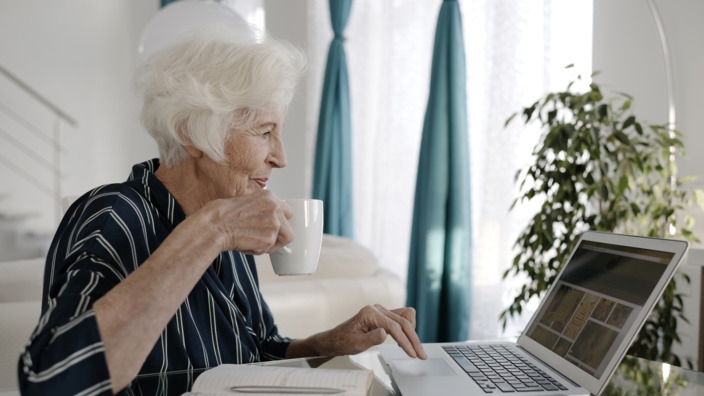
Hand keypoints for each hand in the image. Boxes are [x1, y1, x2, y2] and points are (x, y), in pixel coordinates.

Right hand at [201, 189, 293, 254]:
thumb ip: (262, 209)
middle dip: (278, 237)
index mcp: (268, 196)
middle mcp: (275, 208)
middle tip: (262, 239)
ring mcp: (274, 223)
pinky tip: (244, 243)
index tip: (273, 228)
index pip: (287, 211)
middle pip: (288, 229)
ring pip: (281, 241)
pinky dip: (257, 250)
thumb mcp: (246, 202)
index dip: (280, 222)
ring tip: (250, 240)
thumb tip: (268, 222)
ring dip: (267, 245)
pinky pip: (268, 249)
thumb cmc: (222, 215)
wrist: (214, 225)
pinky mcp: (269, 238)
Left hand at [297, 305, 426, 358]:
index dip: (405, 341)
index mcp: (370, 313)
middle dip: (413, 339)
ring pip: (406, 317)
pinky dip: (407, 329)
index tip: (412, 353)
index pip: (394, 327)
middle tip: (420, 354)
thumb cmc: (344, 341)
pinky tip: (406, 341)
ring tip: (414, 348)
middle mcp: (377, 309)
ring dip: (412, 332)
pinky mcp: (384, 315)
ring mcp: (381, 311)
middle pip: (403, 321)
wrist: (336, 339)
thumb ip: (372, 338)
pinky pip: (401, 318)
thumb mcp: (356, 344)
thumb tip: (385, 333)